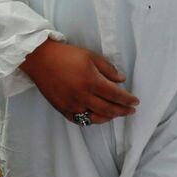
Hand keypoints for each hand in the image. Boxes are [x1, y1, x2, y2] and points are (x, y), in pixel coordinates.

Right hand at [21, 40, 138, 123]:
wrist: (41, 60)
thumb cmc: (67, 55)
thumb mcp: (91, 56)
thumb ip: (108, 69)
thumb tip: (121, 80)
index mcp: (91, 82)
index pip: (115, 95)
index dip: (127, 100)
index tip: (136, 102)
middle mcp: (82, 96)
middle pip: (108, 109)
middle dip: (122, 111)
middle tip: (131, 111)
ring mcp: (71, 105)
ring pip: (95, 118)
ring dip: (109, 117)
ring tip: (117, 114)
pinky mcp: (62, 109)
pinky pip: (79, 120)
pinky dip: (91, 120)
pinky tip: (97, 117)